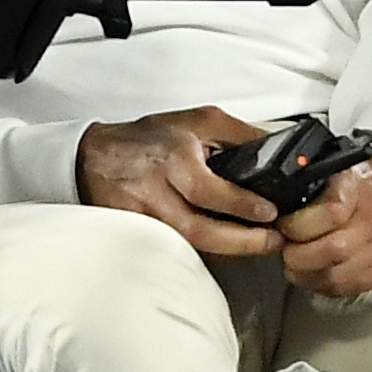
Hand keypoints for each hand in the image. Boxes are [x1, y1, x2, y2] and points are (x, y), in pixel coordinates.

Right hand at [76, 105, 281, 259]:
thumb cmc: (149, 138)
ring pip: (187, 244)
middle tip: (271, 242)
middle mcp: (154, 190)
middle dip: (241, 241)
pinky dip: (201, 251)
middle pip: (198, 229)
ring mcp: (140, 216)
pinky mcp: (133, 233)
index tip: (270, 213)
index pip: (210, 191)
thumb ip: (238, 134)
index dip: (243, 206)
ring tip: (255, 246)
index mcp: (173, 159)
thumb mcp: (198, 120)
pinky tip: (222, 248)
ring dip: (226, 249)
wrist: (94, 158)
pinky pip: (172, 248)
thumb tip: (278, 149)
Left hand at [278, 156, 371, 298]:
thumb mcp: (322, 168)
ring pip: (338, 275)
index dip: (298, 225)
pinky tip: (314, 273)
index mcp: (359, 185)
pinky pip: (349, 287)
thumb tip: (270, 205)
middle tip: (286, 249)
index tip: (283, 225)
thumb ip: (299, 184)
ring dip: (308, 274)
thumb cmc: (344, 179)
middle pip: (334, 250)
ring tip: (296, 263)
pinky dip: (325, 285)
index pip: (332, 213)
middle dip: (299, 255)